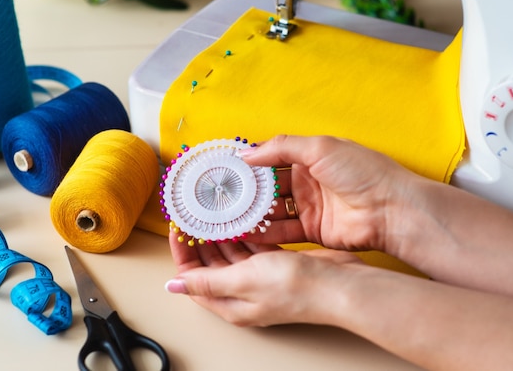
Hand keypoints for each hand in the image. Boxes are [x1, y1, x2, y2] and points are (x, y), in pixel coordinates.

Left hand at [166, 232, 363, 326]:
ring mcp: (260, 279)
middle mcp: (243, 293)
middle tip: (193, 214)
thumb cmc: (295, 288)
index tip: (178, 227)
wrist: (339, 286)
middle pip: (210, 264)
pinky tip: (239, 217)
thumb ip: (208, 281)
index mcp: (230, 303)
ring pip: (232, 253)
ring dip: (221, 234)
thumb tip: (173, 285)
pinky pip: (253, 247)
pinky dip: (244, 233)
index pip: (193, 277)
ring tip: (212, 210)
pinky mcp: (276, 265)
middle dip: (199, 240)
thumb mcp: (244, 280)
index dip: (182, 252)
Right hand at [239, 135, 420, 253]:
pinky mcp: (312, 232)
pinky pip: (282, 232)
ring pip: (272, 211)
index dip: (249, 164)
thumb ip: (281, 147)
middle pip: (268, 187)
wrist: (392, 210)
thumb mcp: (321, 147)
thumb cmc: (364, 173)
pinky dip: (264, 233)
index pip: (271, 159)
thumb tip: (247, 152)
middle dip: (245, 192)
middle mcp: (307, 182)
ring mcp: (309, 208)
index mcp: (310, 158)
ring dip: (251, 214)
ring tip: (226, 217)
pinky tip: (245, 233)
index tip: (224, 169)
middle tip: (220, 197)